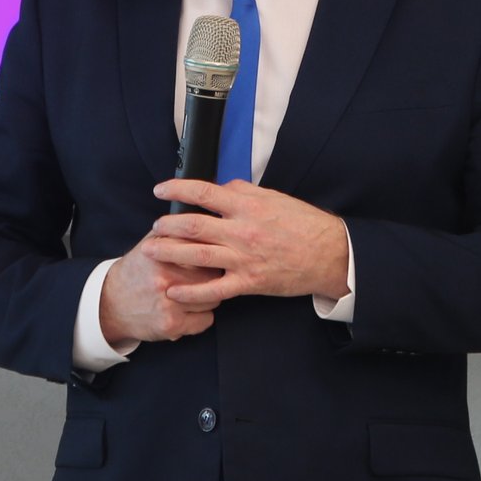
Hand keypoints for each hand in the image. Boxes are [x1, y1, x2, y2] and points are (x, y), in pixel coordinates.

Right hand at [98, 233, 221, 346]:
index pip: (204, 247)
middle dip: (213, 275)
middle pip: (214, 274)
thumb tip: (207, 222)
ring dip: (208, 298)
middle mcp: (165, 276)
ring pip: (214, 298)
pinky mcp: (171, 324)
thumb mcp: (149, 244)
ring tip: (194, 294)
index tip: (213, 254)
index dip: (212, 251)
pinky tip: (189, 312)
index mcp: (161, 252)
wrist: (111, 304)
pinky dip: (202, 318)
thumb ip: (175, 231)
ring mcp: (168, 302)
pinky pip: (207, 320)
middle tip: (204, 277)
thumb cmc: (136, 272)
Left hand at [146, 180, 350, 304]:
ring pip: (196, 255)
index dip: (176, 189)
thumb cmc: (303, 224)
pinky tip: (174, 290)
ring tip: (151, 250)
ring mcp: (243, 259)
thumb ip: (244, 192)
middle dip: (166, 225)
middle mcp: (241, 231)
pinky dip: (190, 292)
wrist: (329, 254)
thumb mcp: (274, 198)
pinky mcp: (248, 283)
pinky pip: (213, 290)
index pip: (203, 193)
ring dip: (169, 252)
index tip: (161, 190)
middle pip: (192, 225)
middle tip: (155, 225)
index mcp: (247, 206)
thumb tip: (220, 187)